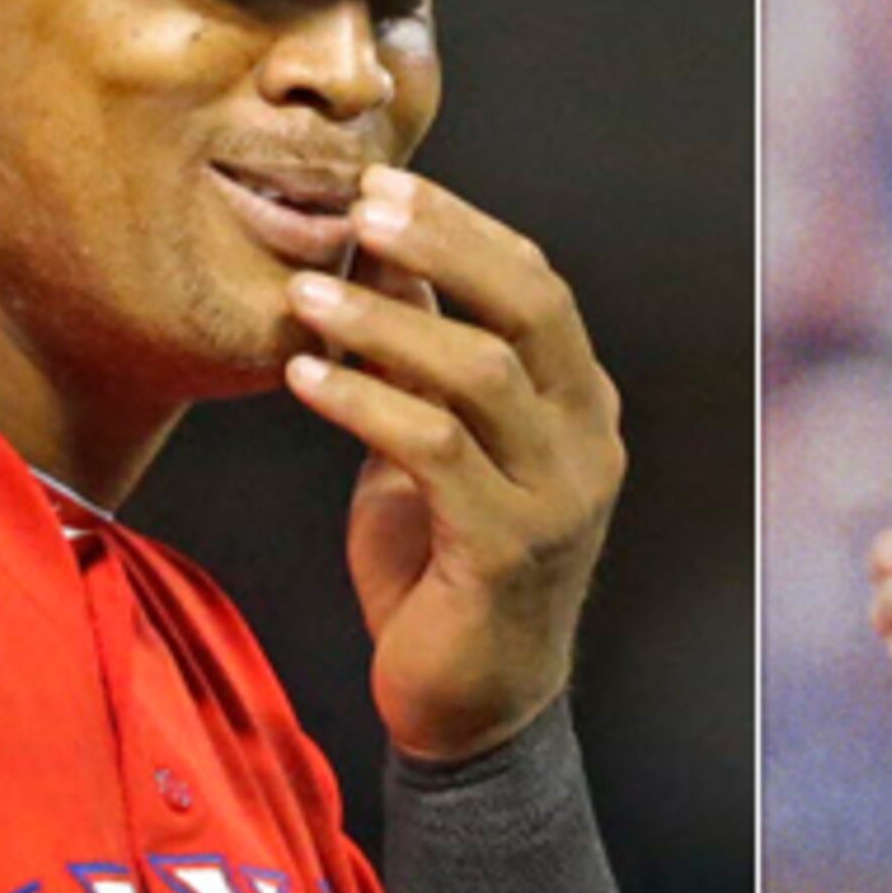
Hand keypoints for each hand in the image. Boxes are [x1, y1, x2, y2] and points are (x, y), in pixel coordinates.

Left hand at [284, 167, 622, 762]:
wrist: (470, 709)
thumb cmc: (442, 571)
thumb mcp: (431, 445)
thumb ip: (422, 358)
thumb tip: (381, 252)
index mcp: (581, 405)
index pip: (537, 285)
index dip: (464, 225)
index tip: (382, 184)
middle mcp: (589, 441)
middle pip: (530, 306)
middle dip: (442, 243)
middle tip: (356, 209)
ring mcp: (561, 496)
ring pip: (480, 372)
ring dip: (383, 323)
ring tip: (303, 296)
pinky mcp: (511, 549)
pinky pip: (436, 451)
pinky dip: (365, 404)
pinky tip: (305, 379)